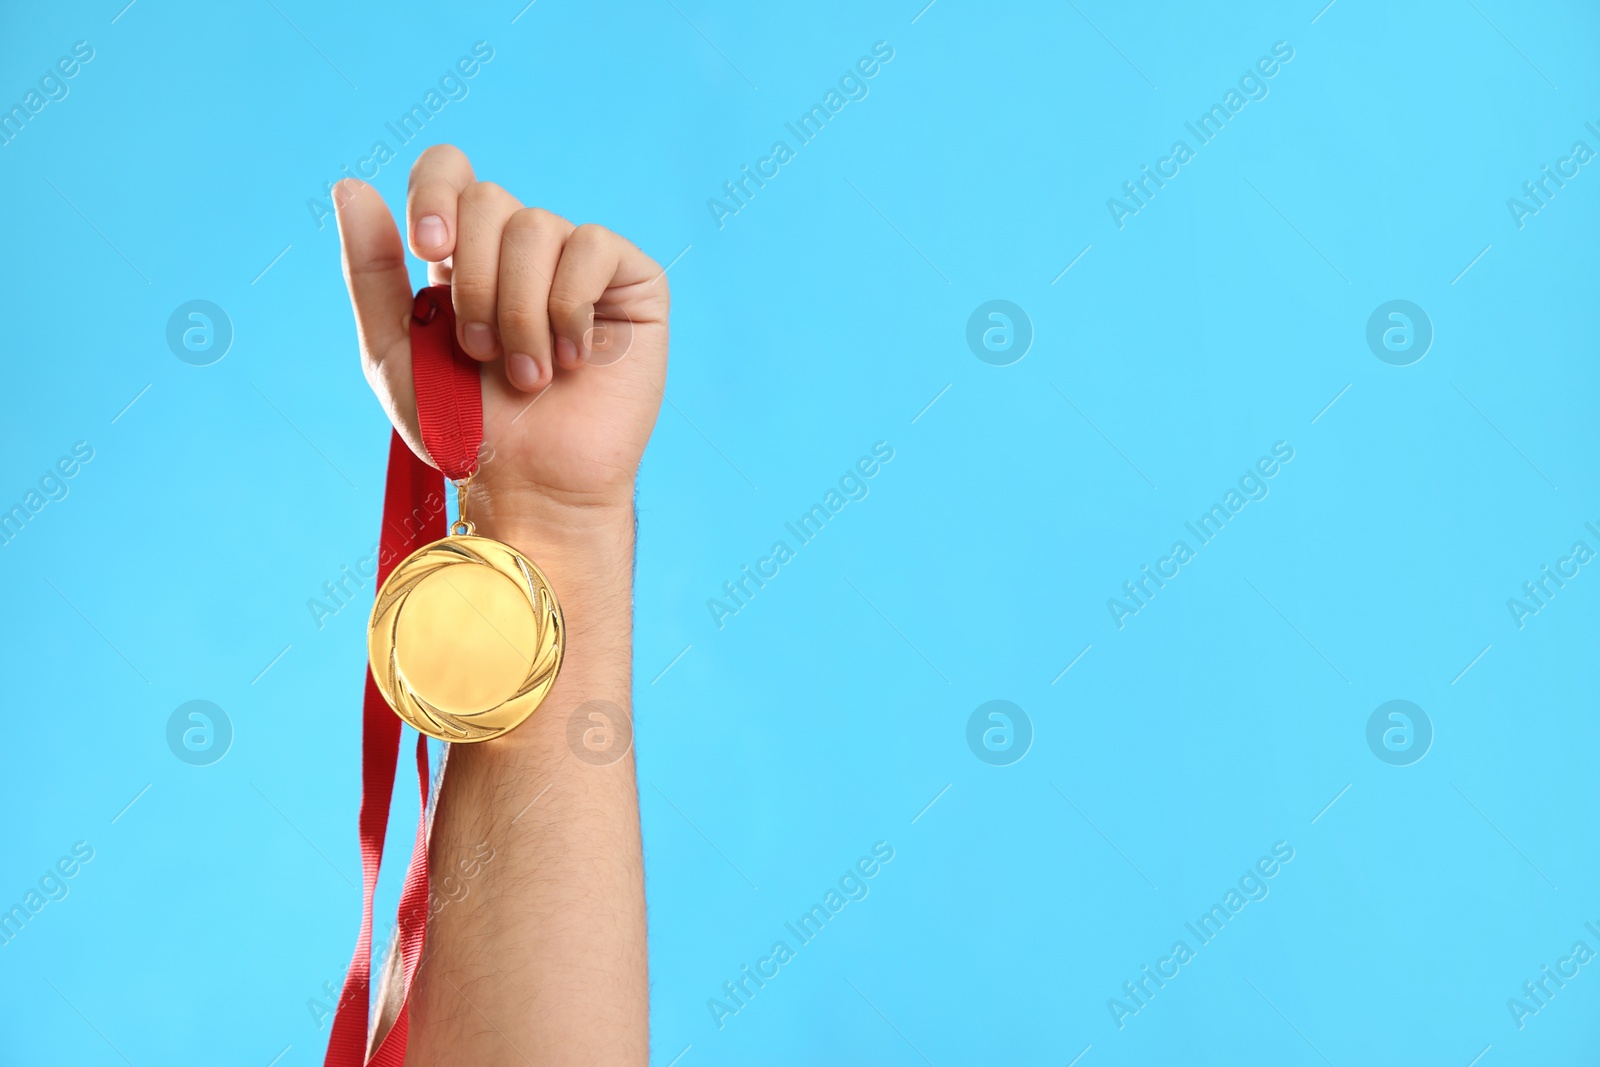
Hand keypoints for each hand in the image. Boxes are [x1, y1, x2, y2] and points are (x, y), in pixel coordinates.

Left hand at [333, 145, 667, 531]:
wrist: (531, 485)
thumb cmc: (464, 431)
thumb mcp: (393, 352)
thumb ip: (370, 272)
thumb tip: (351, 185)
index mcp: (465, 254)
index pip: (451, 170)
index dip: (437, 190)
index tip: (429, 247)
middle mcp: (523, 250)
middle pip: (490, 199)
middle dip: (474, 282)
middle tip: (479, 349)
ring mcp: (579, 263)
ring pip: (538, 227)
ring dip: (519, 312)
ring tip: (527, 373)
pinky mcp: (631, 283)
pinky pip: (591, 247)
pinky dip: (570, 307)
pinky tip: (571, 358)